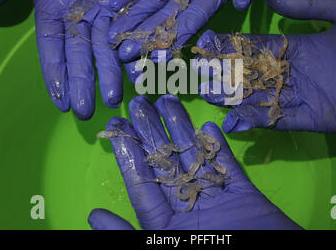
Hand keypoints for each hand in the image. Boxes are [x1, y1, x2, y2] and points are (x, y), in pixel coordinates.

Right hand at [0, 0, 139, 118]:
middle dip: (83, 83)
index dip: (56, 76)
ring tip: (112, 98)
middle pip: (79, 56)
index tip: (60, 101)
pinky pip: (127, 28)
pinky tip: (132, 69)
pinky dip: (128, 48)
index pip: (52, 51)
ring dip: (108, 73)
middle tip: (88, 111)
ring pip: (105, 47)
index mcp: (52, 9)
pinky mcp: (125, 0)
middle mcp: (77, 15)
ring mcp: (102, 9)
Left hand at [88, 95, 299, 229]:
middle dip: (151, 132)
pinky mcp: (242, 194)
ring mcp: (215, 199)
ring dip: (182, 130)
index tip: (118, 125)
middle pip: (166, 164)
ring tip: (168, 101)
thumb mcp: (162, 249)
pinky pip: (227, 166)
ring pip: (194, 157)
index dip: (128, 153)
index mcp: (164, 226)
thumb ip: (127, 236)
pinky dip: (218, 146)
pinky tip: (208, 125)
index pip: (141, 184)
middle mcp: (186, 207)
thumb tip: (93, 215)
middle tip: (139, 102)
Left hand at [108, 0, 272, 80]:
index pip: (194, 20)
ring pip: (149, 4)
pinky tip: (111, 7)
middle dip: (146, 37)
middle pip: (166, 19)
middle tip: (125, 54)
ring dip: (131, 21)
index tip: (160, 55)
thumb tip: (242, 2)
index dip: (177, 38)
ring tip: (111, 37)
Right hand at [196, 0, 335, 132]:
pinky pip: (281, 120)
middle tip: (199, 75)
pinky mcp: (316, 119)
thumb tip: (270, 1)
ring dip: (236, 99)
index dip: (235, 45)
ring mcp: (307, 96)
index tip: (209, 43)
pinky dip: (258, 121)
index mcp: (305, 46)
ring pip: (263, 98)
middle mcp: (301, 72)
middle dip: (229, 74)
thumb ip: (308, 5)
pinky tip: (234, 121)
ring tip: (208, 97)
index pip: (261, 45)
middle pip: (256, 74)